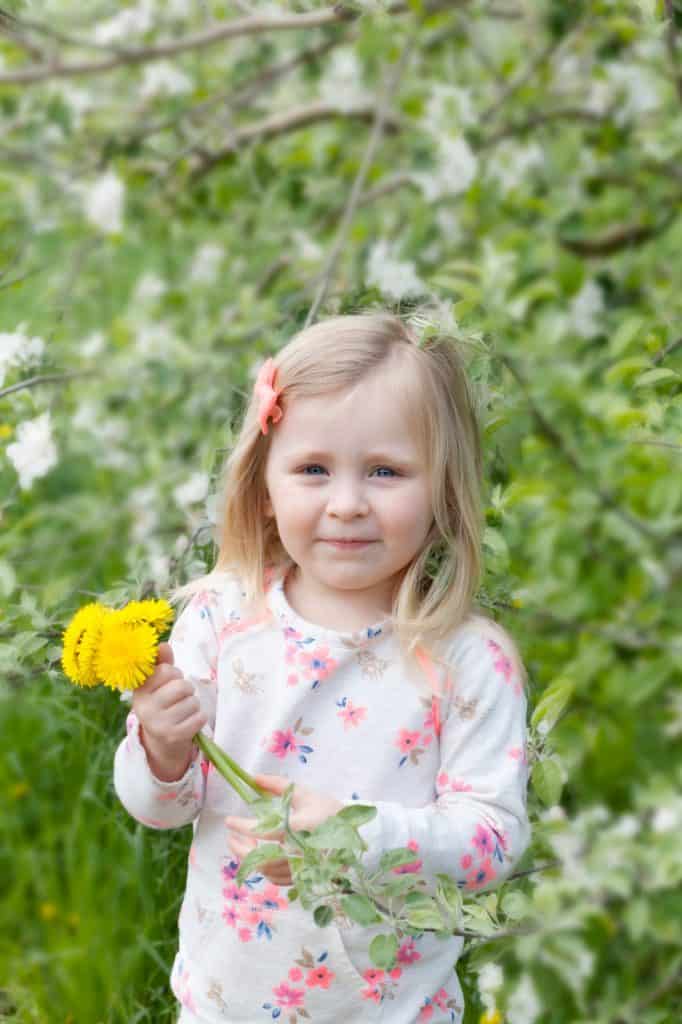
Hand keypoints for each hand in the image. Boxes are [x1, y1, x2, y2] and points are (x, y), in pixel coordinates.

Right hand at [131, 642, 206, 780]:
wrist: (161, 740)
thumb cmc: (162, 702)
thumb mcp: (158, 682)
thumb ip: (161, 663)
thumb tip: (163, 645)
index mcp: (139, 691)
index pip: (166, 671)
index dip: (174, 674)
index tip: (169, 682)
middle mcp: (145, 708)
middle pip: (182, 686)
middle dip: (187, 689)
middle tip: (180, 697)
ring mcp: (158, 724)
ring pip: (193, 702)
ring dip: (193, 704)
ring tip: (183, 710)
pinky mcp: (174, 736)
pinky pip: (200, 718)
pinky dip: (199, 718)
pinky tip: (189, 721)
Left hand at [226, 773, 342, 886]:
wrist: (356, 836)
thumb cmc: (329, 812)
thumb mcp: (305, 794)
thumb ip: (278, 785)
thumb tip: (253, 778)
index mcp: (301, 828)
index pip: (265, 830)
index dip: (244, 827)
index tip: (229, 821)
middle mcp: (301, 852)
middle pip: (261, 857)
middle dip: (240, 848)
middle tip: (230, 837)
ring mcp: (302, 869)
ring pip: (267, 870)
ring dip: (248, 859)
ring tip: (239, 846)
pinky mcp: (304, 879)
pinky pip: (276, 879)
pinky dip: (262, 870)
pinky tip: (256, 858)